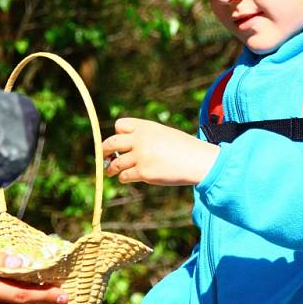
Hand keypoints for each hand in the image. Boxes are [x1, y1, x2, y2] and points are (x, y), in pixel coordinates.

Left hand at [103, 118, 218, 185]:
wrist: (197, 160)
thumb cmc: (183, 147)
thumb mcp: (163, 133)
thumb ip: (144, 136)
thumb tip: (124, 148)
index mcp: (145, 126)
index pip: (119, 125)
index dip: (117, 134)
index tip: (120, 143)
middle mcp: (140, 139)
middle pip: (111, 143)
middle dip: (104, 151)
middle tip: (104, 156)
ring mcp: (140, 156)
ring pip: (116, 163)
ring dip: (111, 168)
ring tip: (110, 171)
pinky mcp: (143, 172)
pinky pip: (124, 176)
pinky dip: (124, 178)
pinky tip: (127, 178)